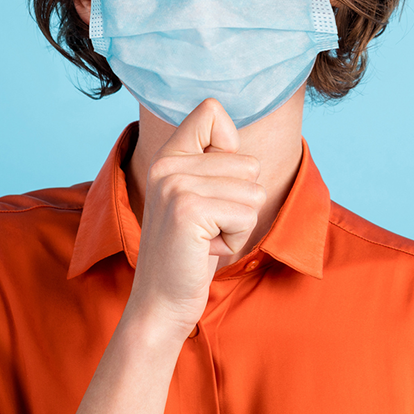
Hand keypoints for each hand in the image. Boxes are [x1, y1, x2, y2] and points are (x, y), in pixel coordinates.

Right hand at [124, 99, 265, 340]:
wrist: (160, 303)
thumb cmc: (190, 250)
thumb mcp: (196, 195)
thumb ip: (211, 162)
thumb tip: (233, 134)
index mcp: (168, 155)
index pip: (211, 111)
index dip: (230, 146)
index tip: (213, 183)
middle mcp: (167, 164)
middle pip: (248, 163)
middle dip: (239, 202)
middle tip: (206, 225)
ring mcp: (175, 186)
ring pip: (252, 192)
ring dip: (238, 223)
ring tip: (206, 237)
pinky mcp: (188, 211)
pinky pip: (246, 216)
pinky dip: (235, 239)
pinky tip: (205, 249)